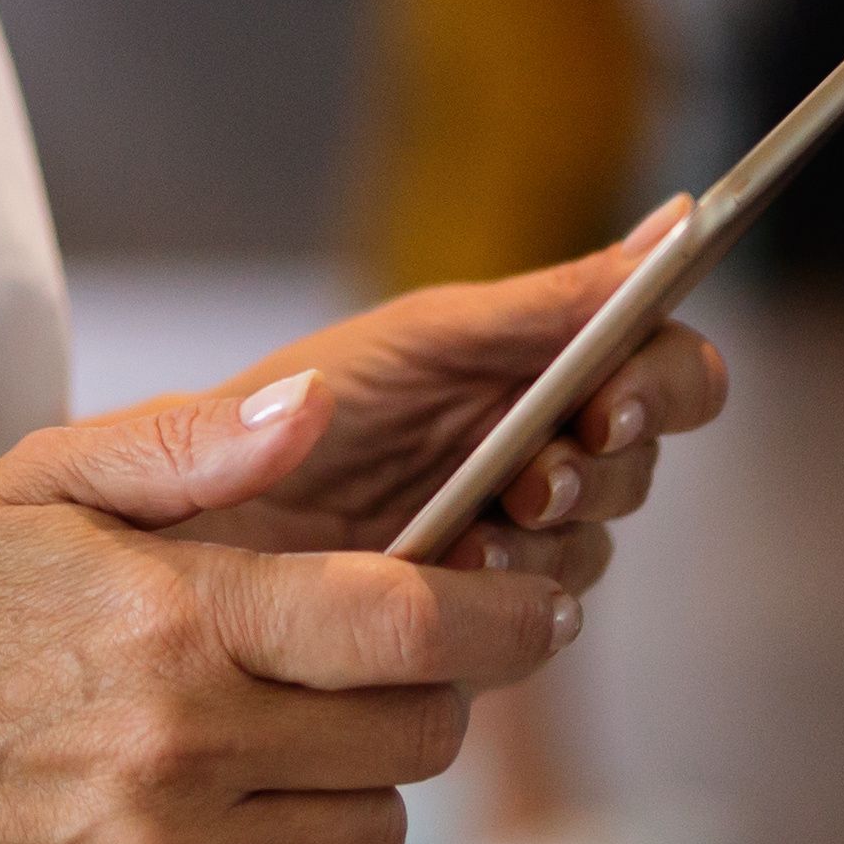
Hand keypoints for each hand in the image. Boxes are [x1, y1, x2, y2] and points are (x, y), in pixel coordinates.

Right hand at [0, 377, 583, 843]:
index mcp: (175, 618)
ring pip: (372, 833)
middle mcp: (183, 746)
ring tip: (281, 729)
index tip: (537, 606)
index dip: (504, 618)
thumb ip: (192, 442)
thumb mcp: (44, 481)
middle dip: (428, 693)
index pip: (405, 627)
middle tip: (380, 661)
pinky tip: (208, 797)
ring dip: (359, 780)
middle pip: (415, 737)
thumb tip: (317, 410)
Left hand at [172, 209, 728, 576]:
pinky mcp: (470, 620)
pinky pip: (534, 623)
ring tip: (472, 538)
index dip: (665, 382)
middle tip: (539, 481)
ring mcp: (505, 535)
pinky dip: (505, 609)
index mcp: (528, 364)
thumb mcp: (413, 342)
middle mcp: (534, 446)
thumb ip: (543, 302)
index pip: (665, 364)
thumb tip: (676, 221)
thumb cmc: (277, 408)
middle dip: (604, 471)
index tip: (613, 403)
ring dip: (551, 543)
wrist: (166, 526)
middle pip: (642, 463)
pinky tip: (446, 587)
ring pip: (594, 547)